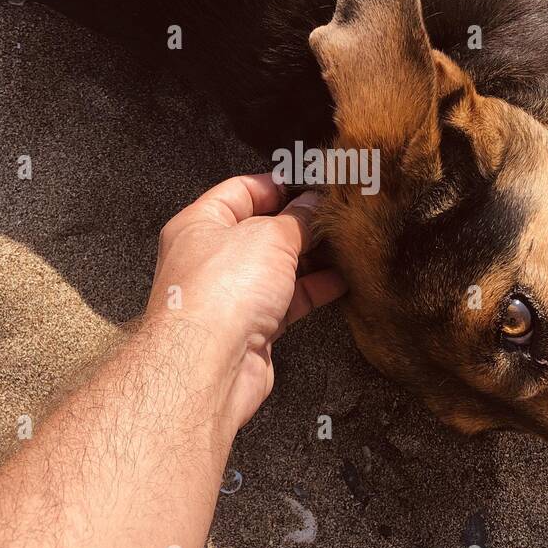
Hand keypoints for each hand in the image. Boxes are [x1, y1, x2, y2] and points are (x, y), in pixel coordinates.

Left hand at [145, 173, 346, 427]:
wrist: (210, 364)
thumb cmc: (221, 291)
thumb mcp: (269, 236)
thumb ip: (297, 219)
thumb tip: (315, 205)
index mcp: (200, 224)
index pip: (240, 190)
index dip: (278, 184)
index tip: (312, 183)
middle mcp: (211, 258)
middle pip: (262, 229)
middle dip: (300, 223)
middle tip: (338, 215)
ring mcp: (231, 294)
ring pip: (278, 267)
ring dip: (312, 258)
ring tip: (348, 245)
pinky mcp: (251, 327)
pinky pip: (288, 300)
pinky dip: (314, 289)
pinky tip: (342, 280)